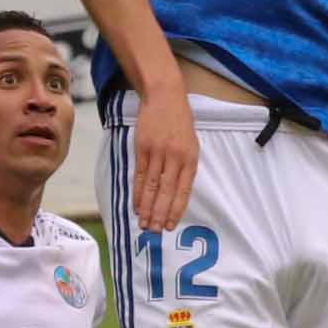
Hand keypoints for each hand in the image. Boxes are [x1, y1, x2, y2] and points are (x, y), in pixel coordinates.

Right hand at [128, 77, 197, 232]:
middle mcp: (175, 158)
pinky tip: (136, 204)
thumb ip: (186, 166)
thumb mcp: (192, 143)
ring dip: (147, 207)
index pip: (183, 190)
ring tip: (143, 223)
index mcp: (190, 158)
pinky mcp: (143, 148)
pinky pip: (140, 174)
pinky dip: (138, 192)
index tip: (169, 225)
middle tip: (154, 231)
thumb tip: (179, 192)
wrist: (165, 96)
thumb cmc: (180, 122)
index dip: (175, 209)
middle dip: (160, 213)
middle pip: (166, 192)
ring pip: (152, 186)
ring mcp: (158, 153)